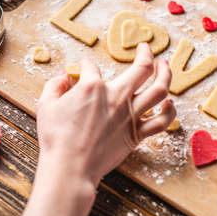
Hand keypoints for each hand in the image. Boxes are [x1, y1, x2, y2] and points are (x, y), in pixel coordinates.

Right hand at [37, 43, 175, 184]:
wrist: (70, 167)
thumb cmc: (56, 138)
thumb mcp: (46, 105)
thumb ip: (55, 85)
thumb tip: (63, 75)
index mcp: (92, 87)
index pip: (91, 67)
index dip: (85, 64)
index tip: (83, 66)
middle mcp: (116, 97)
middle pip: (142, 69)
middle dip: (146, 54)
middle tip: (145, 47)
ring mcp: (130, 116)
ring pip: (159, 90)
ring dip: (166, 75)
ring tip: (165, 66)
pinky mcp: (136, 134)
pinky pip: (161, 121)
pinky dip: (169, 111)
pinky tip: (170, 103)